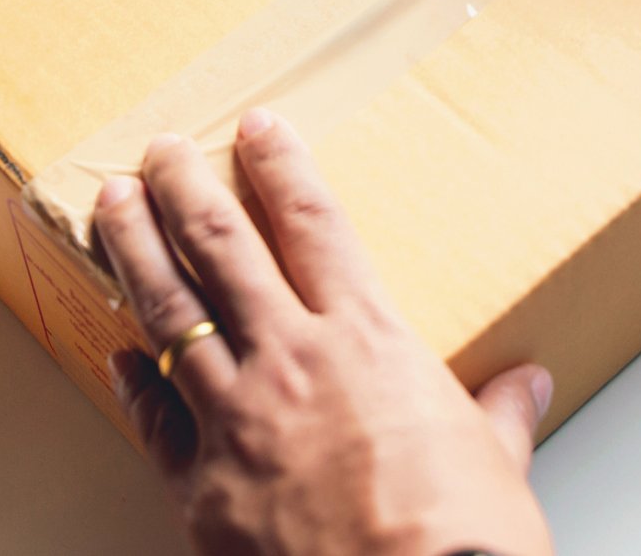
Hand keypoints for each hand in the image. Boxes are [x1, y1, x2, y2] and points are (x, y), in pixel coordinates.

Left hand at [94, 111, 555, 555]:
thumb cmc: (462, 543)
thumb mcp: (498, 465)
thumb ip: (502, 416)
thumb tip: (529, 386)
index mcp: (370, 341)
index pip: (315, 223)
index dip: (281, 165)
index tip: (259, 126)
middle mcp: (293, 361)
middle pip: (220, 248)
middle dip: (182, 188)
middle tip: (157, 150)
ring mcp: (236, 419)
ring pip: (169, 312)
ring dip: (135, 251)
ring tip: (112, 208)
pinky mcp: (200, 487)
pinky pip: (154, 419)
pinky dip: (131, 382)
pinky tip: (115, 356)